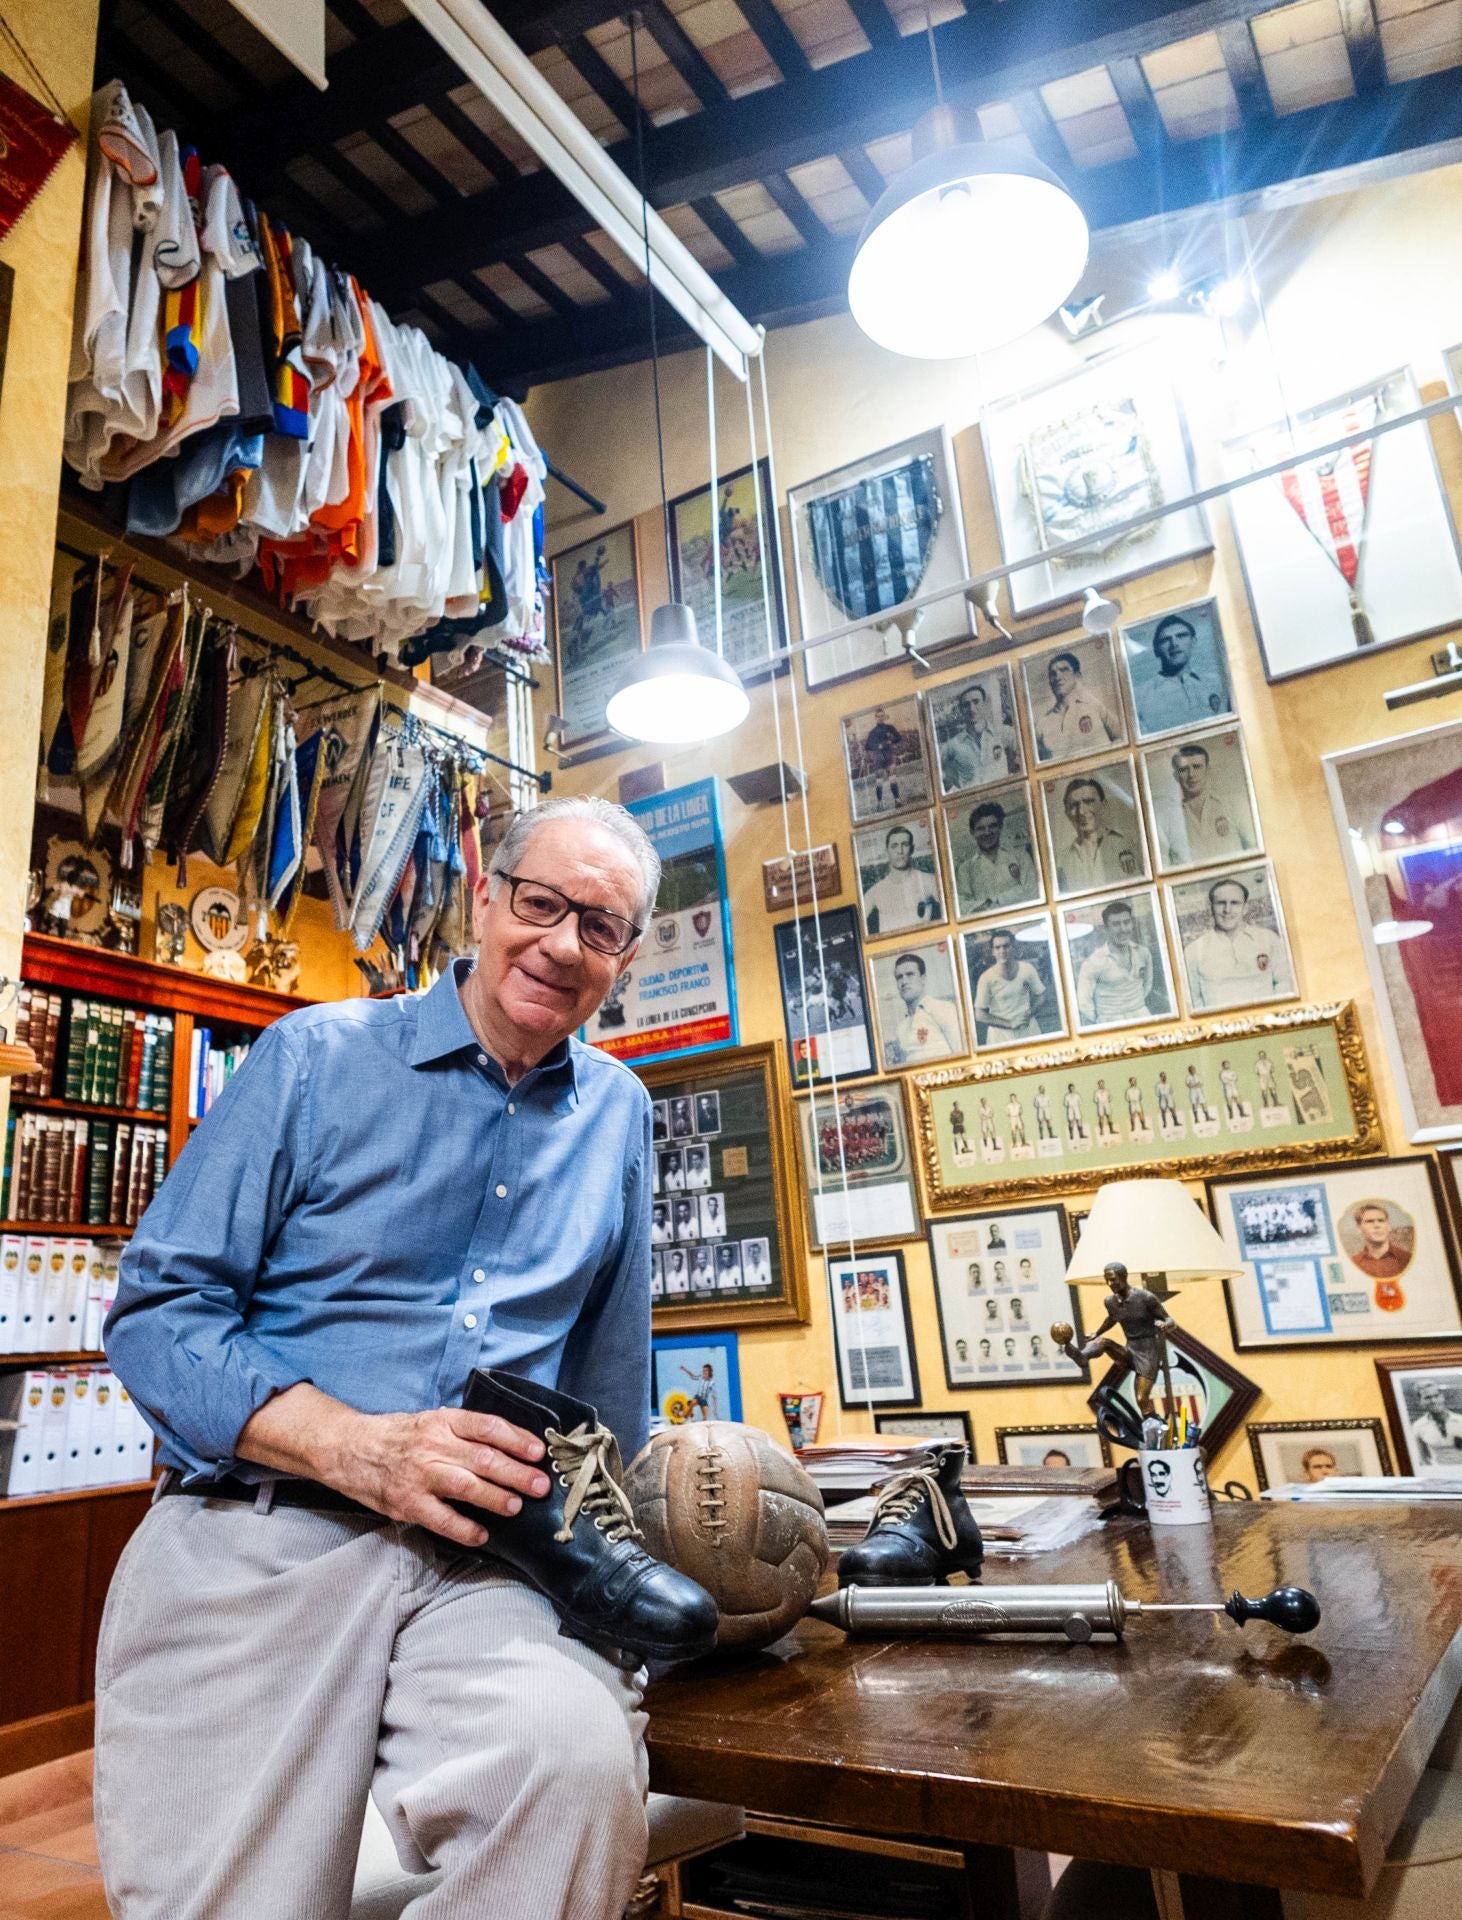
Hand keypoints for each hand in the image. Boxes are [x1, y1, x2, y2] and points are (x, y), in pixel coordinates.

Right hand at [328, 1406, 551, 1547]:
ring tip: (516, 1507)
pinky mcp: (407, 1502)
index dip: (516, 1438)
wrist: (349, 1449)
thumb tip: (509, 1448)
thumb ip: (464, 1433)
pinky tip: (481, 1534)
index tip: (538, 1451)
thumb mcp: (431, 1421)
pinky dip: (463, 1528)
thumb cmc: (398, 1436)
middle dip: (516, 1472)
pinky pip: (440, 1518)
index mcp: (443, 1421)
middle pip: (483, 1458)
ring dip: (495, 1498)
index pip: (487, 1426)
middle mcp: (433, 1445)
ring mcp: (420, 1475)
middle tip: (540, 1485)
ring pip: (466, 1486)